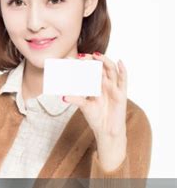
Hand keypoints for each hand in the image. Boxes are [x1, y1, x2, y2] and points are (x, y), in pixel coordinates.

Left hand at [63, 52, 126, 170]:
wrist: (107, 131)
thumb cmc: (96, 118)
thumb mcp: (84, 107)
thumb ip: (76, 99)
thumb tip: (63, 97)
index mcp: (95, 85)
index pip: (88, 70)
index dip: (80, 64)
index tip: (69, 59)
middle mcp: (105, 83)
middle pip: (99, 67)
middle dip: (90, 60)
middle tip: (80, 57)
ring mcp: (114, 87)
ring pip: (110, 70)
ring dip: (104, 61)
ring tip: (96, 56)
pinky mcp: (121, 93)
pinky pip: (124, 80)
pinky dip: (123, 70)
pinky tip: (119, 62)